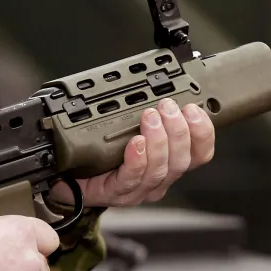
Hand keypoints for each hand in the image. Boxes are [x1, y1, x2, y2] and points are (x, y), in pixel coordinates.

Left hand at [50, 98, 214, 206]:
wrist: (68, 174)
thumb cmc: (102, 152)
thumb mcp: (131, 126)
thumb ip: (151, 110)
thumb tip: (161, 77)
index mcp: (168, 164)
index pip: (200, 154)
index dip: (203, 133)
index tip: (194, 109)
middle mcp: (157, 180)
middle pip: (182, 161)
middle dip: (178, 131)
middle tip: (166, 107)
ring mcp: (137, 190)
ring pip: (159, 170)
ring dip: (158, 141)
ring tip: (150, 117)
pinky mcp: (114, 193)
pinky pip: (130, 178)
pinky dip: (136, 159)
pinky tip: (135, 143)